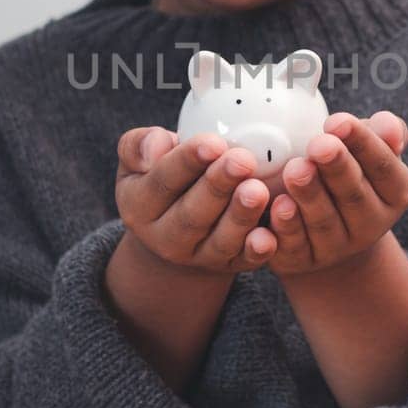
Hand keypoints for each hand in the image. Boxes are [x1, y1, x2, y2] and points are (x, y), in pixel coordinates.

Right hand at [114, 126, 275, 276]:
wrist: (174, 229)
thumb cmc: (162, 178)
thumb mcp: (137, 161)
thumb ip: (139, 145)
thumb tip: (154, 152)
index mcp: (139, 206)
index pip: (162, 181)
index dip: (187, 161)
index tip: (213, 142)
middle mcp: (166, 237)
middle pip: (192, 215)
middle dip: (218, 186)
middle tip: (242, 161)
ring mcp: (199, 255)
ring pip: (220, 240)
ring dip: (241, 216)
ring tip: (258, 190)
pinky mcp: (230, 265)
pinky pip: (245, 261)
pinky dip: (259, 249)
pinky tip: (270, 233)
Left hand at [263, 111, 407, 278]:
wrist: (324, 230)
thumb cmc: (347, 173)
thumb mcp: (369, 150)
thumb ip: (382, 133)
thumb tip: (389, 126)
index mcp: (395, 192)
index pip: (383, 167)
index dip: (362, 143)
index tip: (338, 121)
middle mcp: (370, 225)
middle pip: (354, 195)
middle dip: (337, 168)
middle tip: (320, 145)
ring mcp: (337, 248)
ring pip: (324, 222)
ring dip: (310, 196)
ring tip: (295, 170)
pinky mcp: (303, 261)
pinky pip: (296, 246)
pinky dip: (287, 228)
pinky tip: (278, 206)